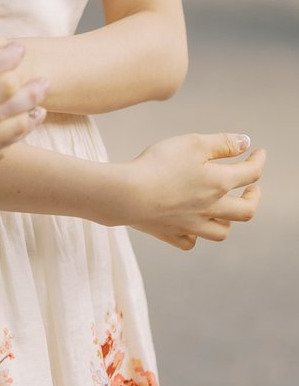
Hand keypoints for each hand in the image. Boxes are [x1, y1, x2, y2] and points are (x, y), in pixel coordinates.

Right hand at [117, 132, 263, 249]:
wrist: (127, 195)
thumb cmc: (159, 164)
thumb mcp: (193, 143)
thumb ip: (222, 143)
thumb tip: (246, 143)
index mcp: (219, 183)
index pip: (250, 173)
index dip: (258, 160)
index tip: (258, 152)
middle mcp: (211, 208)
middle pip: (246, 211)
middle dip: (253, 198)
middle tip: (252, 189)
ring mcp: (191, 224)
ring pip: (221, 231)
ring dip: (228, 221)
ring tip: (224, 209)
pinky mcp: (169, 233)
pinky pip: (189, 242)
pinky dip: (195, 236)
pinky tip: (191, 226)